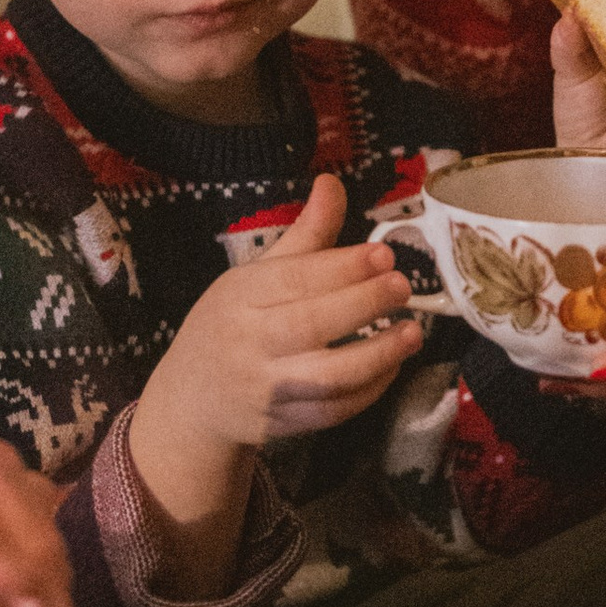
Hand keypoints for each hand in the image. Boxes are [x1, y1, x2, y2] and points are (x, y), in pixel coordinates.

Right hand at [126, 175, 423, 590]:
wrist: (193, 400)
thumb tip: (332, 181)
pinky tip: (392, 366)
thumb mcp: (256, 274)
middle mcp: (249, 344)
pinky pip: (332, 412)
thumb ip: (304, 235)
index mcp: (240, 297)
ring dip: (376, 356)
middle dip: (362, 304)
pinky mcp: (283, 425)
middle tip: (403, 287)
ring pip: (326, 378)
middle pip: (310, 326)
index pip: (294, 280)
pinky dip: (368, 391)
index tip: (384, 255)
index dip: (342, 267)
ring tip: (412, 333)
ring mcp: (265, 390)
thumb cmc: (233, 323)